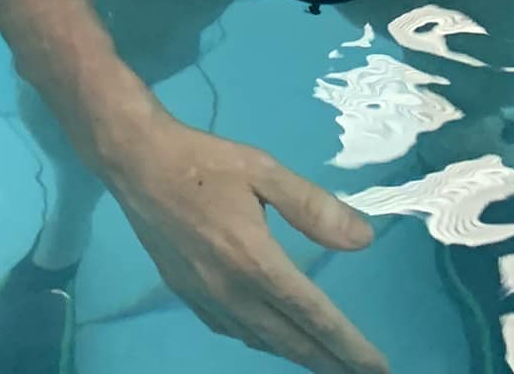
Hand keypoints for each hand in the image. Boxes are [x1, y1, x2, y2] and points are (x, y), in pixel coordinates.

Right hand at [107, 116, 387, 372]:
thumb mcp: (262, 169)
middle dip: (330, 363)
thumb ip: (312, 206)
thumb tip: (363, 238)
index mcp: (255, 261)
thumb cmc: (202, 160)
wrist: (136, 161)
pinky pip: (234, 332)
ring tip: (326, 363)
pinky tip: (271, 336)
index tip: (378, 367)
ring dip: (298, 356)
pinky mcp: (187, 296)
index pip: (313, 316)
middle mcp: (232, 291)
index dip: (349, 346)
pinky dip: (262, 342)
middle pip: (291, 341)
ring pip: (262, 342)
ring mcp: (206, 299)